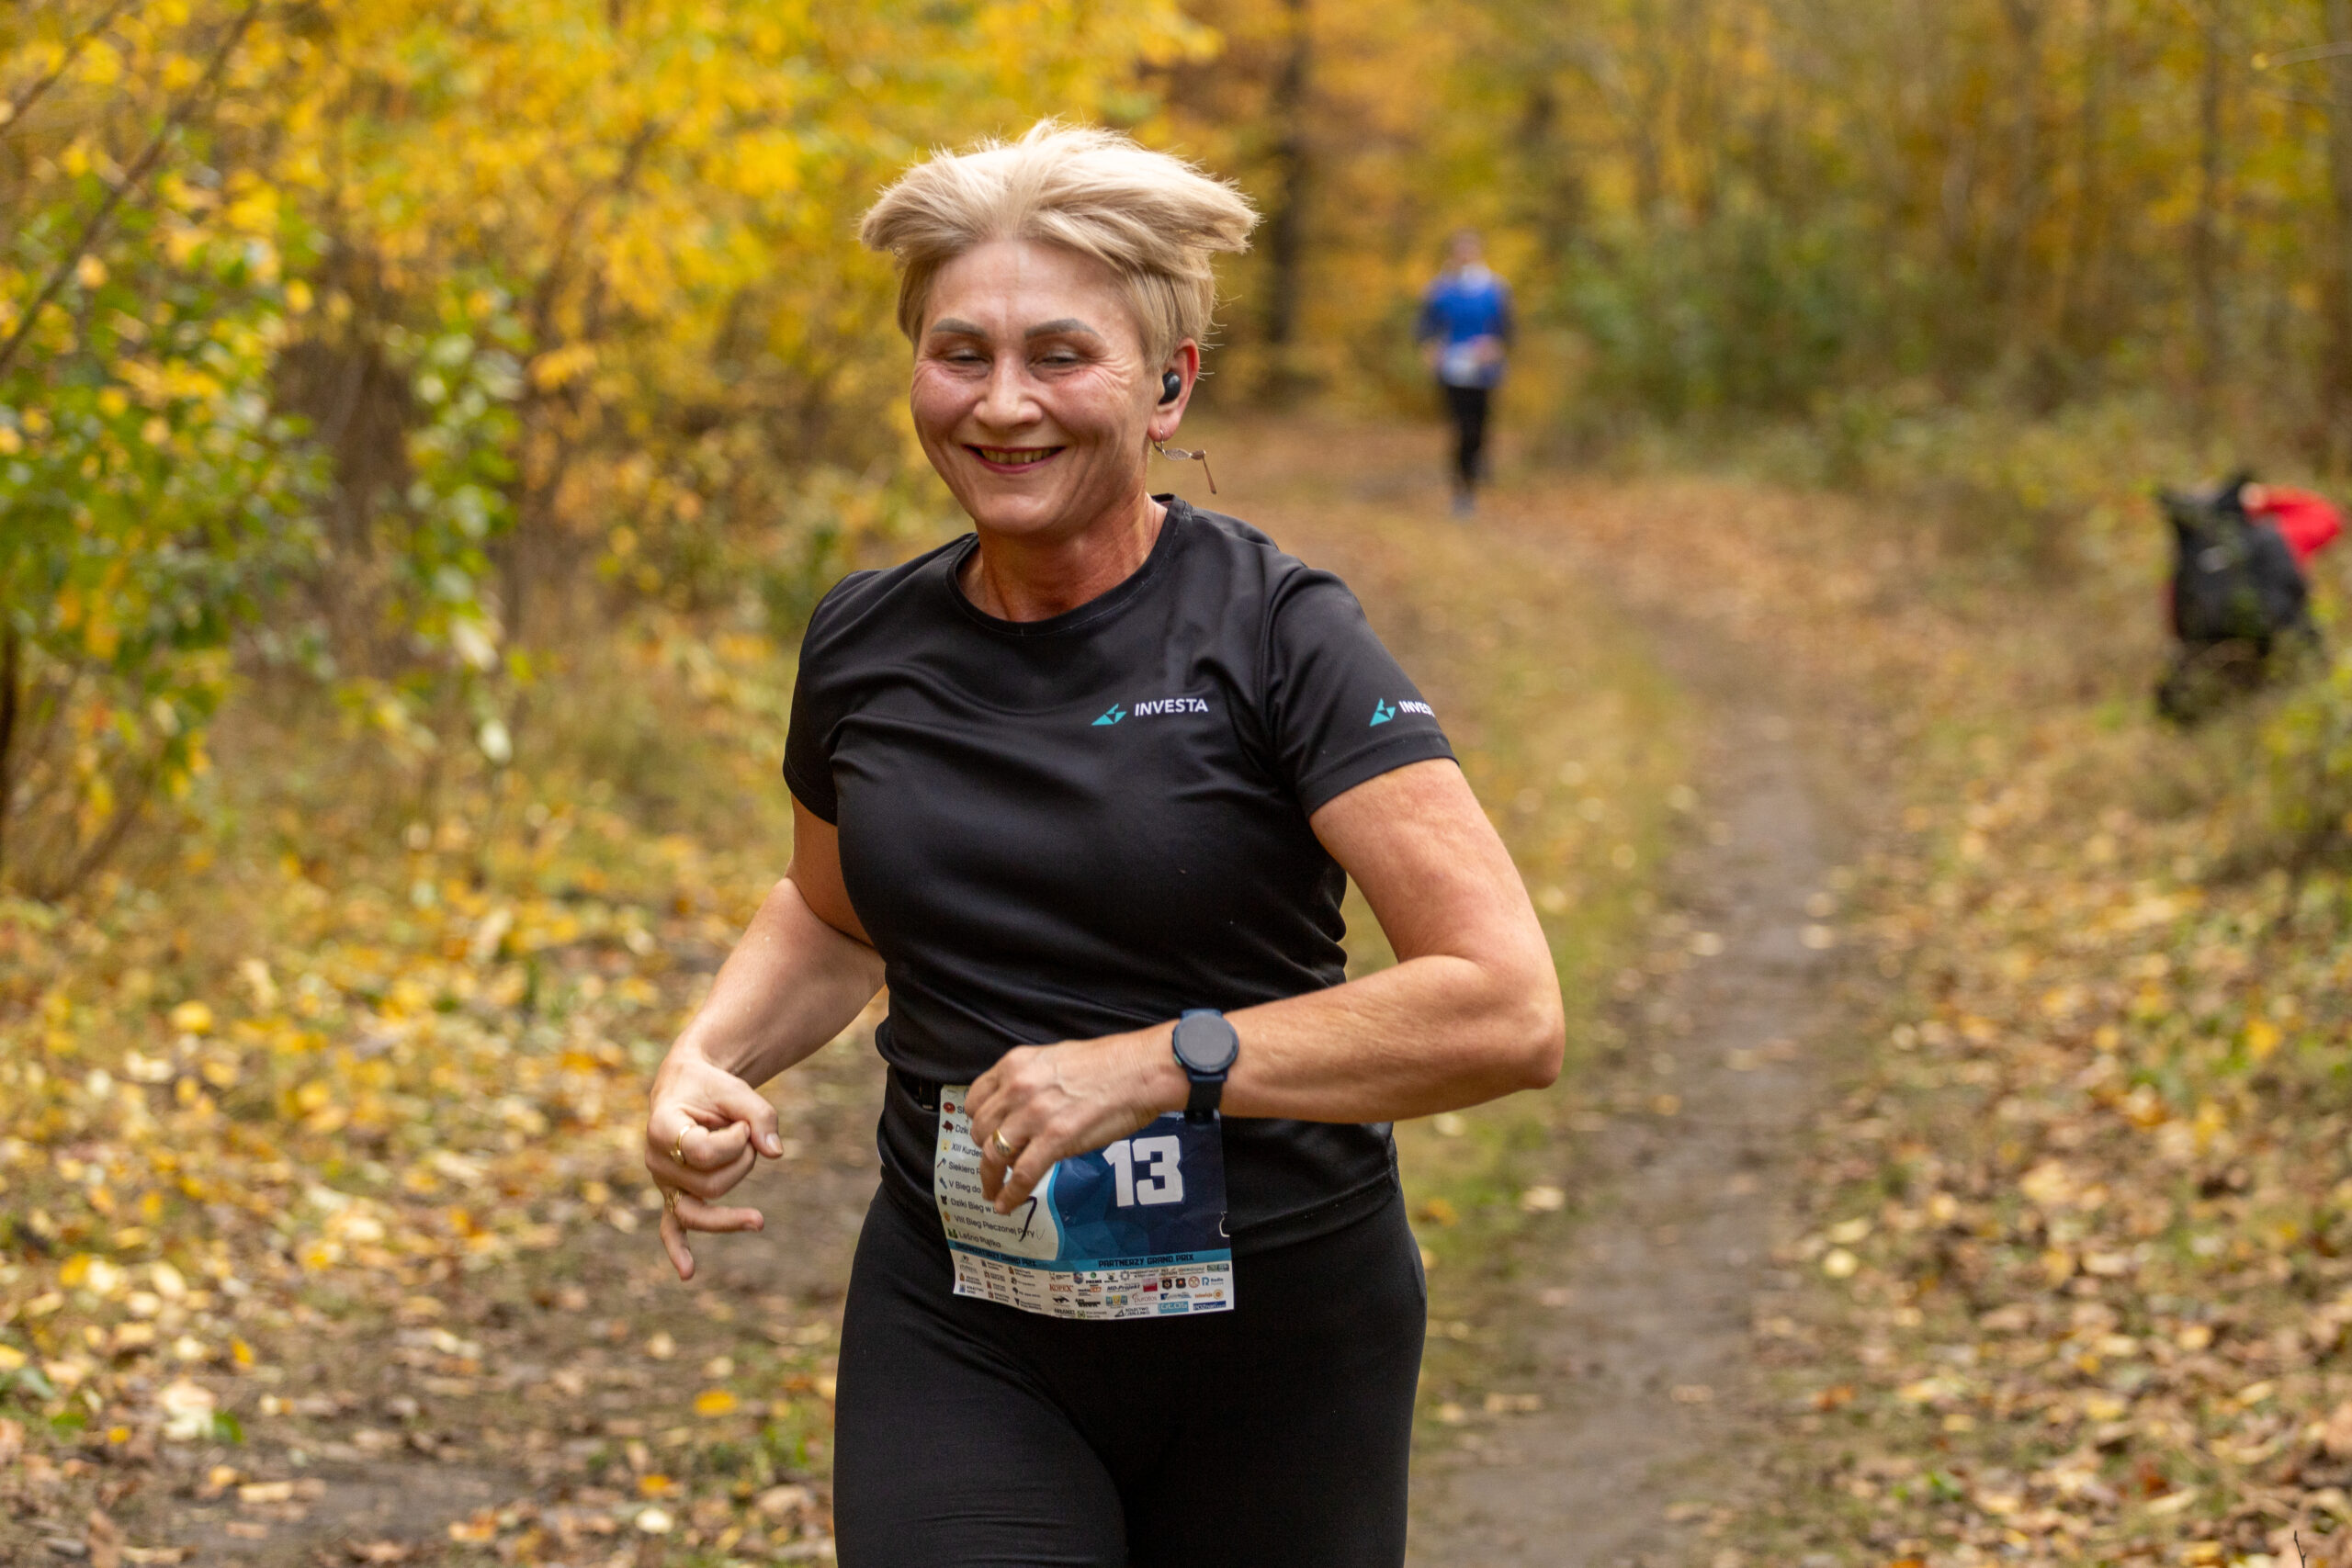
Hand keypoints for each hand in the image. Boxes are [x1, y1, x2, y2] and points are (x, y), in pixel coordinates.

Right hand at [645, 1045, 785, 1280]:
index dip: (734, 1141)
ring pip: (705, 1206)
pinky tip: (688, 1272)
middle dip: (743, 1162)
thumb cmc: (711, 1088)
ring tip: (746, 1151)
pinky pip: (672, 1227)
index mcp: (661, 1128)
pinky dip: (679, 1249)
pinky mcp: (673, 1194)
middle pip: (710, 1186)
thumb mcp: (736, 1090)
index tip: (742, 1123)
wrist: (687, 1087)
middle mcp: (656, 1161)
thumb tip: (776, 1152)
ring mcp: (663, 1182)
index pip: (703, 1153)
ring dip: (737, 1178)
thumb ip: (759, 1115)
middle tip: (748, 1134)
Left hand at [965, 1031, 1184, 1214]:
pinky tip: (1007, 1205)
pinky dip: (1010, 1195)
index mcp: (1015, 1065)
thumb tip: (1023, 1106)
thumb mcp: (1055, 1058)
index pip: (975, 1100)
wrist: (1140, 1070)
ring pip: (994, 1155)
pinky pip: (1021, 1175)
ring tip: (993, 1193)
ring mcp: (1034, 1115)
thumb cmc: (1109, 1063)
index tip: (985, 1135)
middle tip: (994, 1165)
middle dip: (984, 1151)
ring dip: (990, 1179)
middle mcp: (1017, 1088)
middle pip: (980, 1131)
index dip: (978, 1123)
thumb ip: (1031, 1081)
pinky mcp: (1055, 1140)